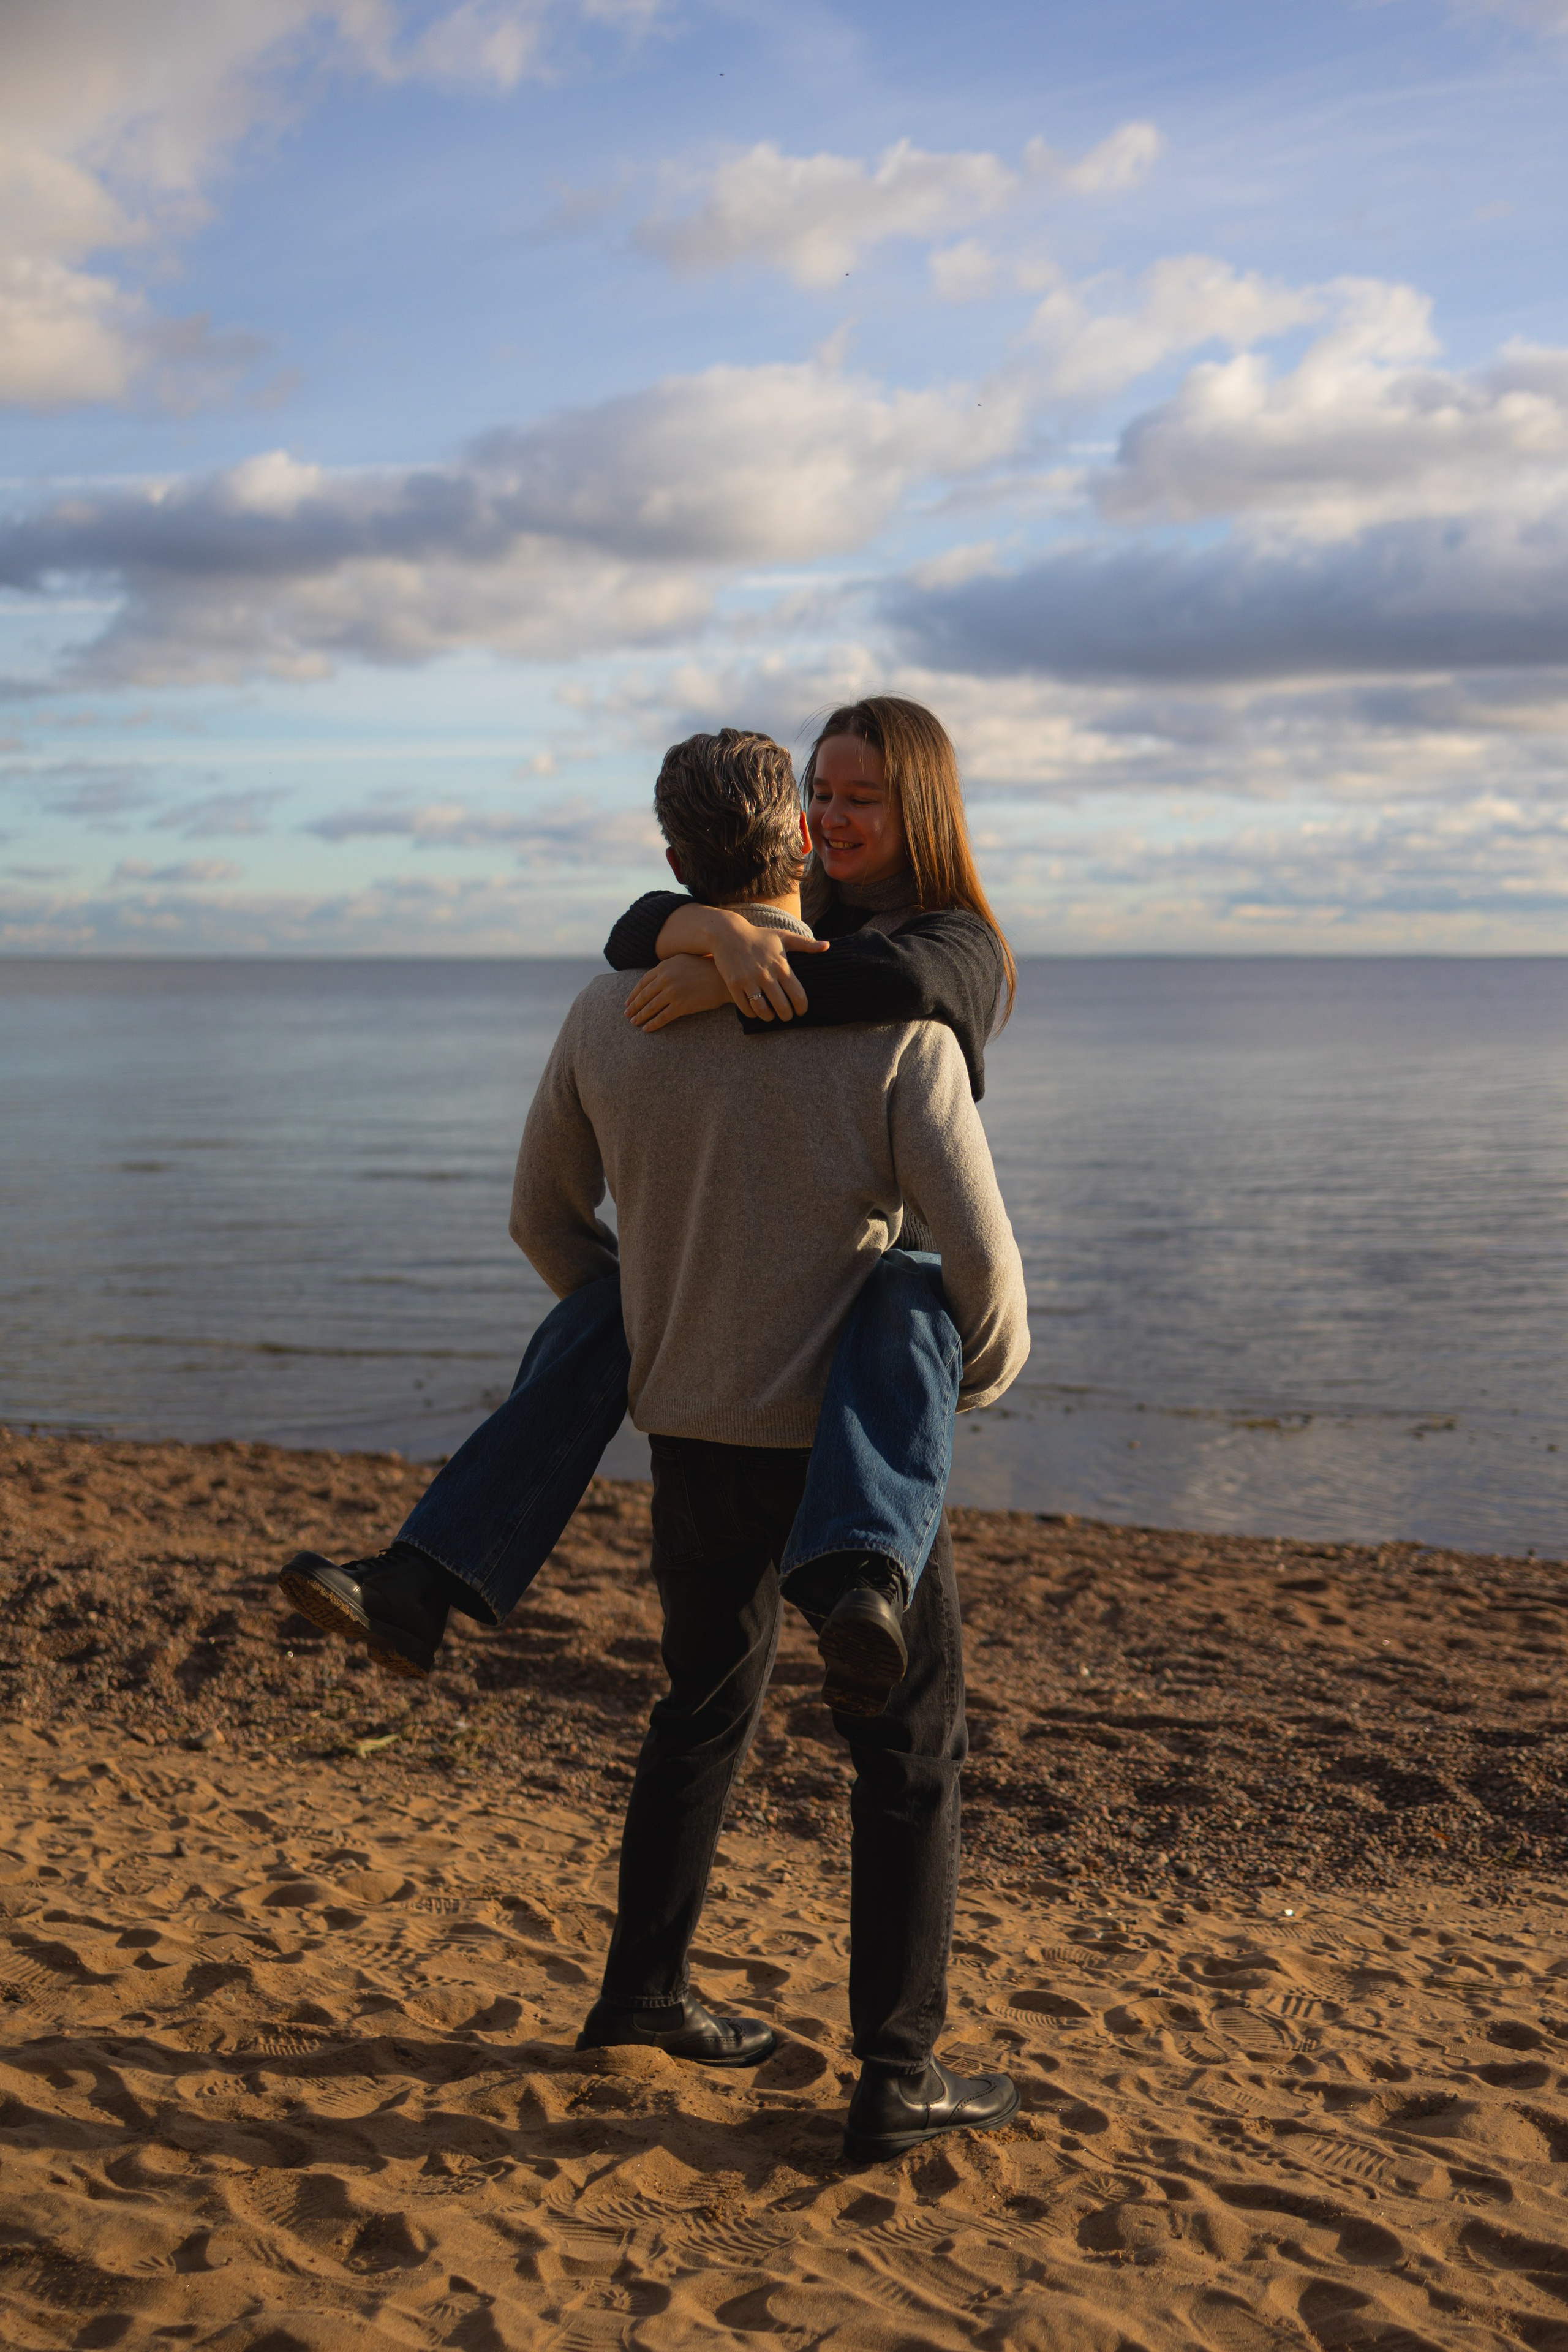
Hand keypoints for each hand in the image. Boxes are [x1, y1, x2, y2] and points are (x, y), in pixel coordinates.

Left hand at [625, 955, 732, 1030]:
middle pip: (644, 996)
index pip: (643, 983)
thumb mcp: (683, 961)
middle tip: (627, 1014)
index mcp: (664, 967)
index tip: (628, 1001)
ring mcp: (672, 993)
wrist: (723, 979)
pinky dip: (653, 1024)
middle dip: (634, 1007)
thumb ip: (668, 967)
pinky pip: (662, 1017)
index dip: (633, 993)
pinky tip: (647, 1029)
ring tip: (634, 1022)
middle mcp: (665, 979)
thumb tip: (656, 976)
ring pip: (650, 1007)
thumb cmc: (706, 968)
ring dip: (640, 1016)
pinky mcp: (681, 1006)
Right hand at [652, 902, 828, 1020]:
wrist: (727, 933)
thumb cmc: (759, 936)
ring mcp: (749, 980)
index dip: (802, 1008)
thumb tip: (827, 946)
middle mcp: (766, 975)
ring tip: (772, 1016)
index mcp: (781, 966)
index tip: (801, 1011)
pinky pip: (745, 1007)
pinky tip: (756, 1012)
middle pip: (782, 1006)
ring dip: (769, 1017)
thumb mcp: (783, 937)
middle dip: (787, 1015)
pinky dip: (752, 1013)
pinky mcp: (734, 984)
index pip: (797, 995)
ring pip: (763, 1010)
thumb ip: (806, 944)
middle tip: (787, 1016)